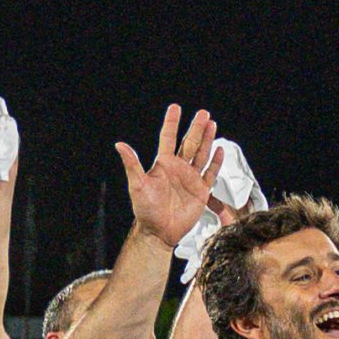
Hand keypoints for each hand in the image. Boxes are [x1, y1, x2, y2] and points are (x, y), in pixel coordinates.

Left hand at [114, 104, 221, 248]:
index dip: (171, 123)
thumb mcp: (137, 185)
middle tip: (203, 113)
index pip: (168, 138)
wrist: (159, 231)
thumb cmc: (145, 209)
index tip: (175, 108)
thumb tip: (119, 144)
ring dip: (207, 140)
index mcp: (163, 164)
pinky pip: (210, 173)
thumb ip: (132, 164)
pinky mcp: (201, 191)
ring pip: (201, 154)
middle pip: (189, 143)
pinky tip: (219, 150)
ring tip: (212, 124)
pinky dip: (215, 162)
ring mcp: (190, 179)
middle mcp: (178, 168)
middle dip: (196, 128)